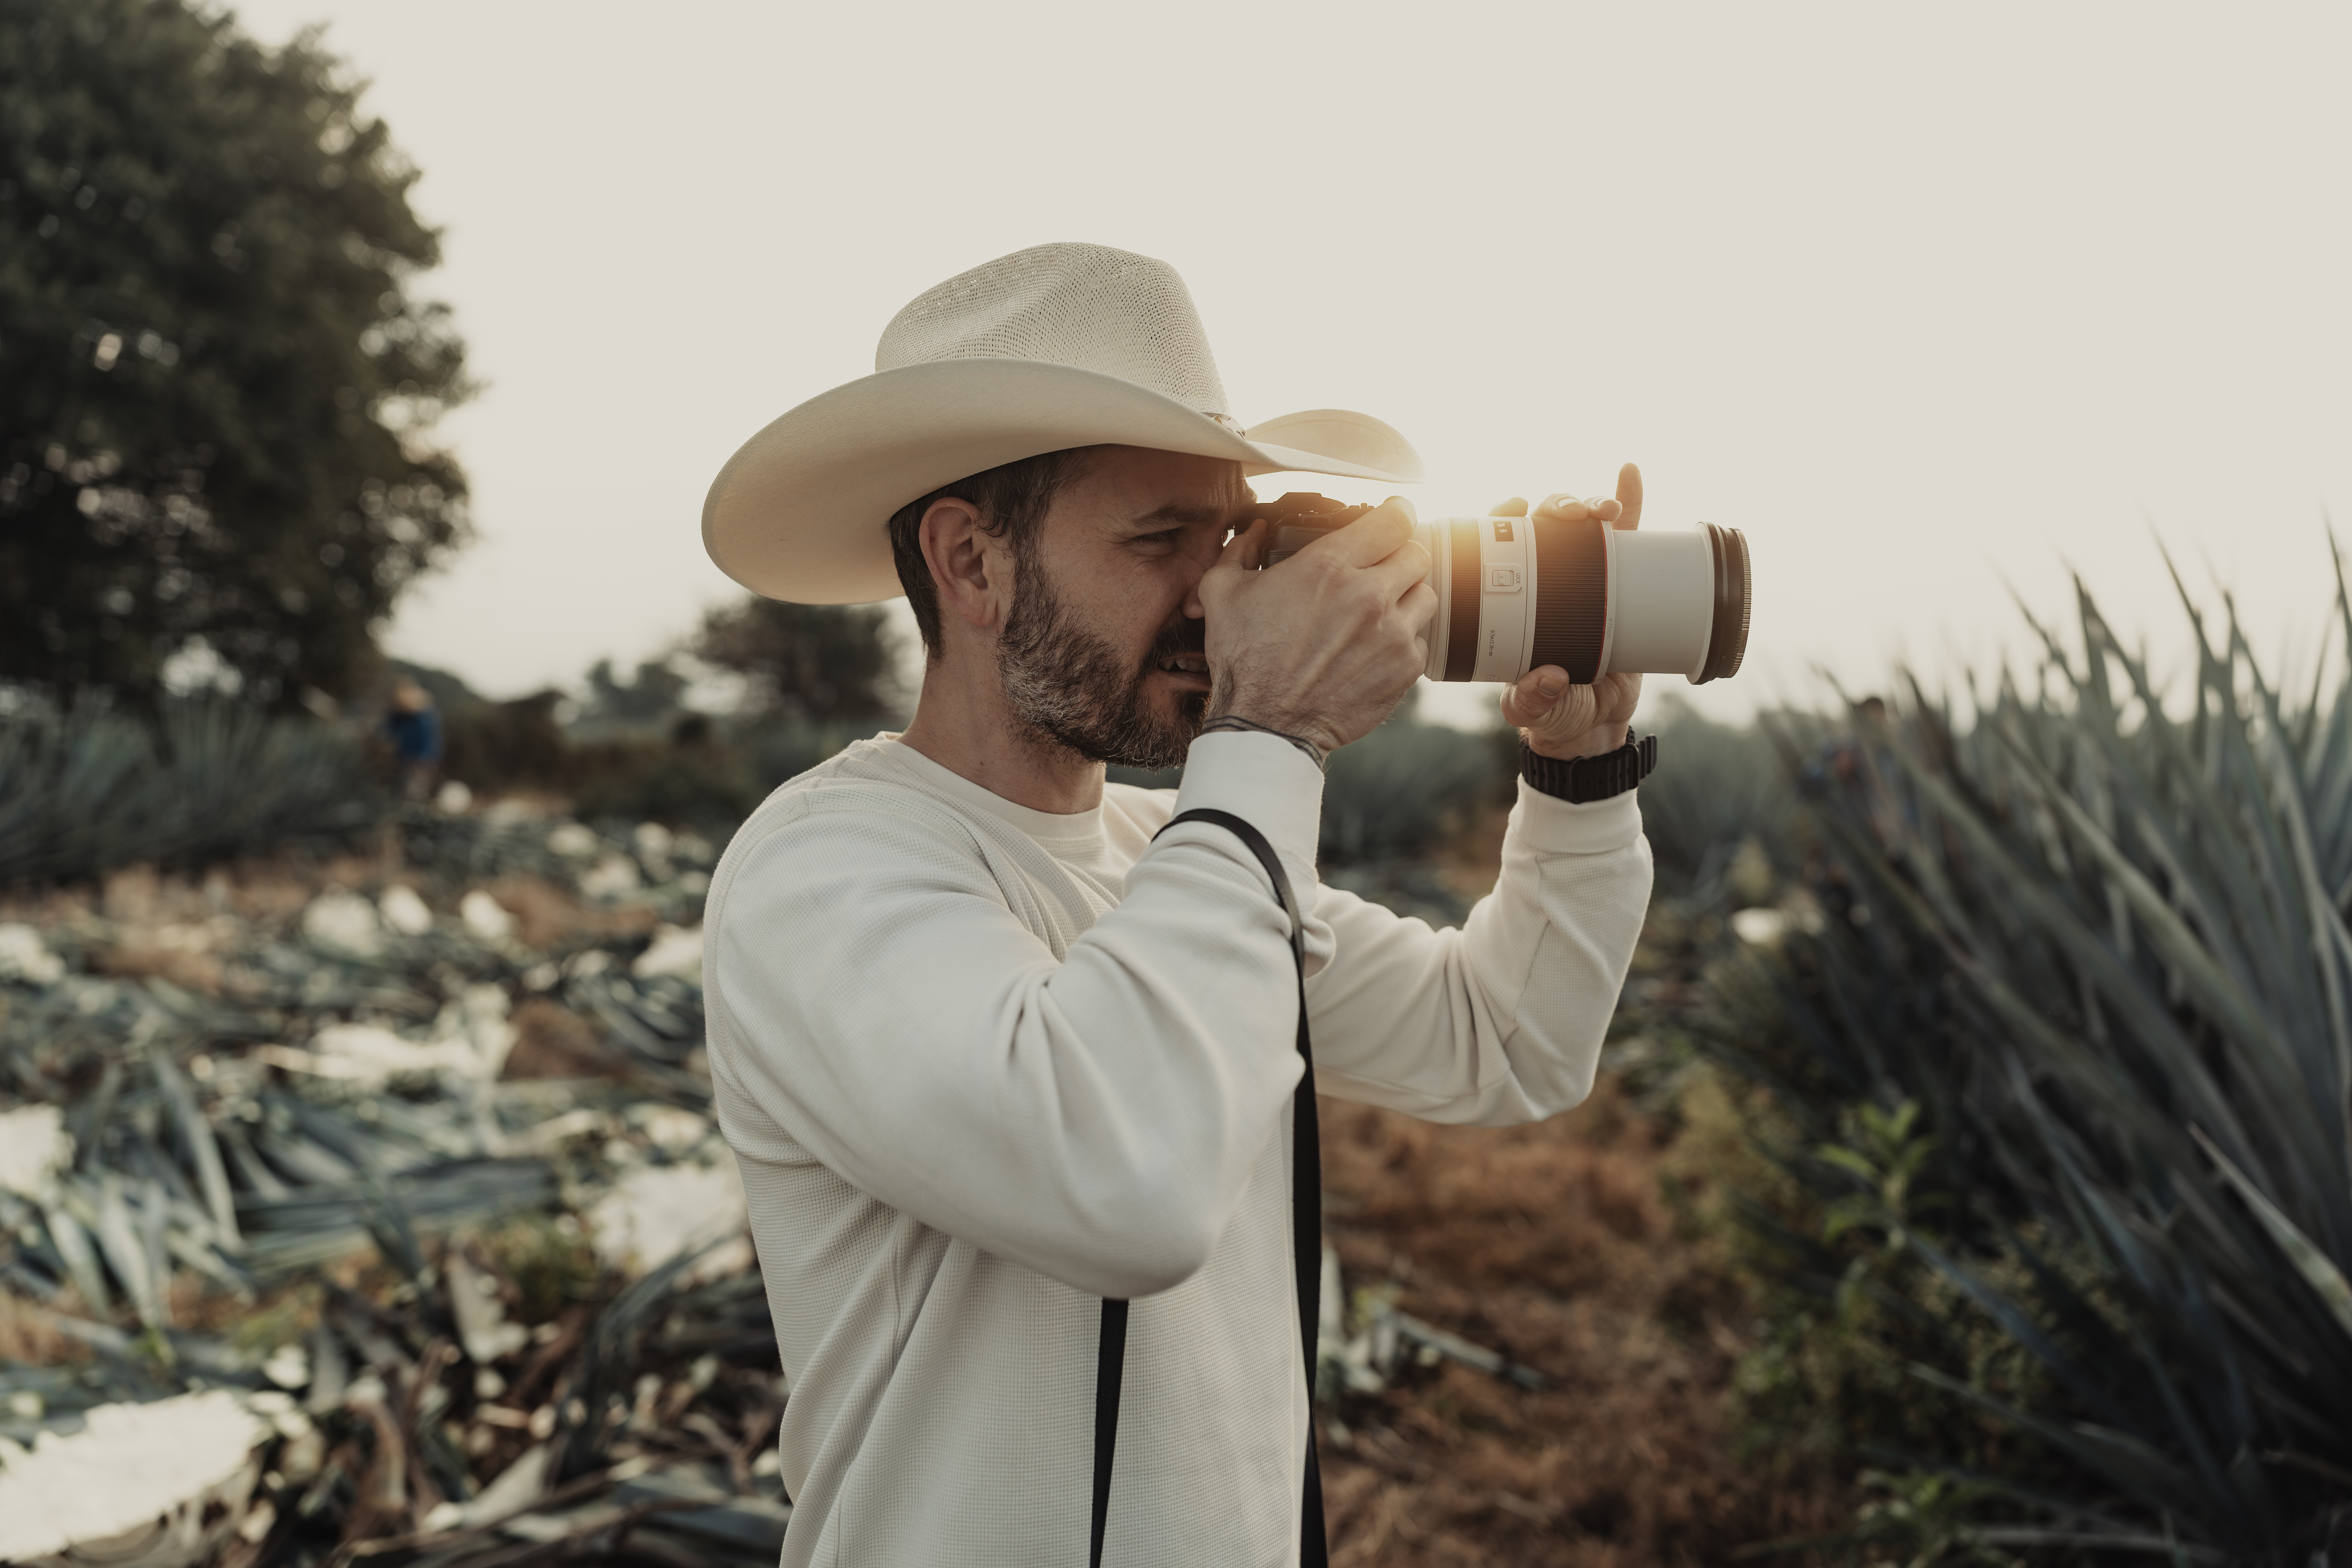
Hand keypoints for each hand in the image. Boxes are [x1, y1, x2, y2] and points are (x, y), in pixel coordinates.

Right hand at [1192, 497, 1436, 755]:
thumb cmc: (1244, 661)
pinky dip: (1402, 642)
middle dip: (1398, 558)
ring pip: (1425, 595)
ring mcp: (1392, 633)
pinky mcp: (1404, 669)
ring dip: (1405, 599)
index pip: (1393, 520)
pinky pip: (1420, 640)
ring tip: (1378, 613)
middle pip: (1416, 554)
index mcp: (1329, 566)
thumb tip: (1253, 531)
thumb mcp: (1223, 594)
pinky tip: (1372, 650)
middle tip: (1379, 571)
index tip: (1393, 518)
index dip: (1396, 514)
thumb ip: (1240, 551)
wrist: (1266, 726)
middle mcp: (1369, 595)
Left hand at [1498, 463, 1645, 759]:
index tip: (1511, 507)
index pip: (1497, 548)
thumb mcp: (1534, 709)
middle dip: (1554, 507)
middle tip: (1566, 512)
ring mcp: (1585, 578)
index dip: (1499, 520)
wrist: (1595, 726)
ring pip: (1584, 526)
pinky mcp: (1621, 581)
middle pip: (1544, 527)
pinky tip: (1630, 474)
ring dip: (1591, 503)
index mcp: (1512, 602)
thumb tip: (1546, 678)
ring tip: (1606, 507)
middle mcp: (1546, 582)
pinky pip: (1628, 537)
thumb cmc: (1554, 712)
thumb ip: (1533, 700)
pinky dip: (1630, 501)